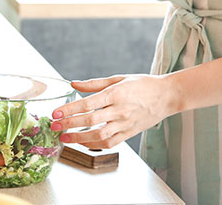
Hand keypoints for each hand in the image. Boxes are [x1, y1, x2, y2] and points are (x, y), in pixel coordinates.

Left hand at [49, 74, 177, 148]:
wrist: (167, 96)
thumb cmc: (142, 84)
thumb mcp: (118, 78)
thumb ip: (95, 83)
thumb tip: (73, 84)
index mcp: (116, 94)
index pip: (88, 104)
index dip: (70, 109)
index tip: (56, 113)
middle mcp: (120, 110)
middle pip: (90, 120)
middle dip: (69, 124)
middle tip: (54, 126)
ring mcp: (125, 124)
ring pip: (99, 136)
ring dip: (79, 138)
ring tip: (65, 138)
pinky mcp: (130, 133)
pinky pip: (110, 143)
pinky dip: (95, 144)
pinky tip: (83, 142)